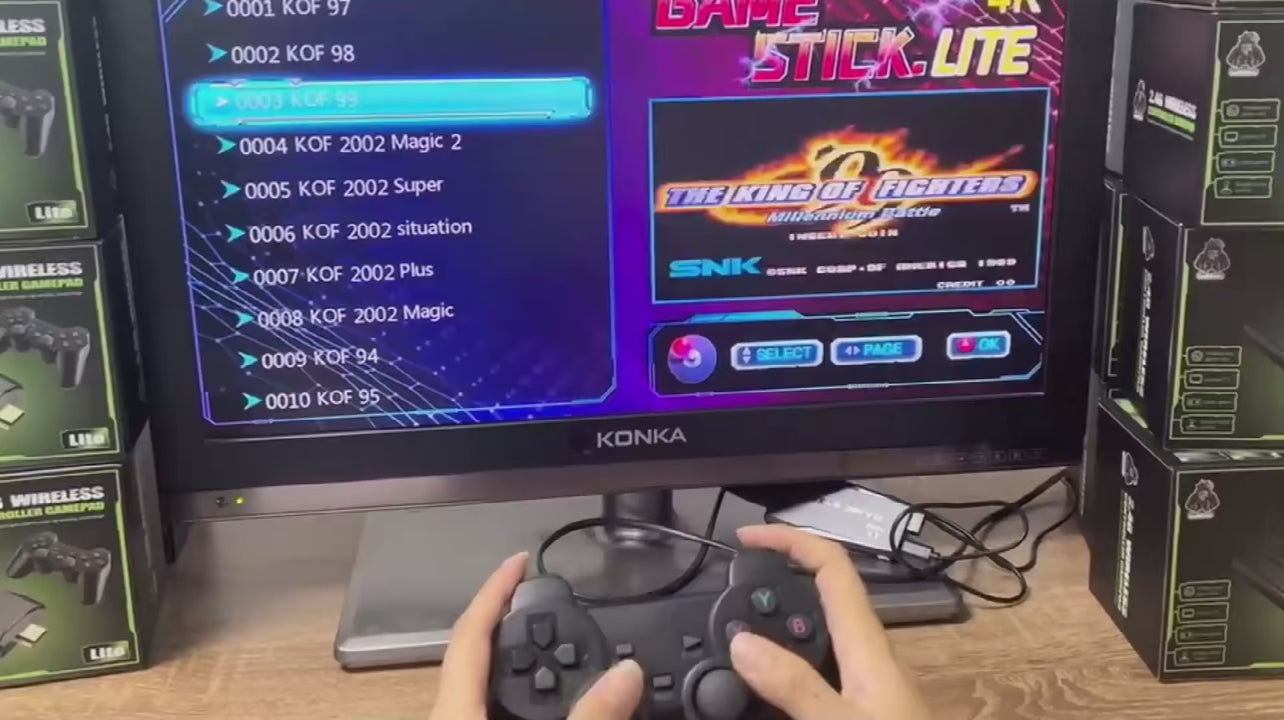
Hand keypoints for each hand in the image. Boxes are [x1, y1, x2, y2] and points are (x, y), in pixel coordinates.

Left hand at [428, 552, 644, 719]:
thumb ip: (587, 716)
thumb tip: (627, 673)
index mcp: (456, 710)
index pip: (470, 633)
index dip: (494, 591)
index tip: (519, 559)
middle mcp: (449, 714)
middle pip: (470, 654)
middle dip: (503, 619)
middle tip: (538, 595)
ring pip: (476, 684)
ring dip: (508, 659)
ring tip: (543, 642)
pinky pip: (485, 706)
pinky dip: (511, 691)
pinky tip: (537, 698)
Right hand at [729, 526, 933, 719]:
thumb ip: (795, 687)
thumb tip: (742, 641)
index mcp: (869, 646)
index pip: (832, 566)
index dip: (791, 539)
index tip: (745, 537)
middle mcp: (869, 658)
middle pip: (817, 602)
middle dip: (770, 593)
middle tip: (722, 611)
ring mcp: (866, 688)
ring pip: (813, 643)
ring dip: (773, 637)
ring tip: (730, 654)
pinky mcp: (861, 712)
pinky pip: (815, 679)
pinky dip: (783, 679)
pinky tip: (760, 700)